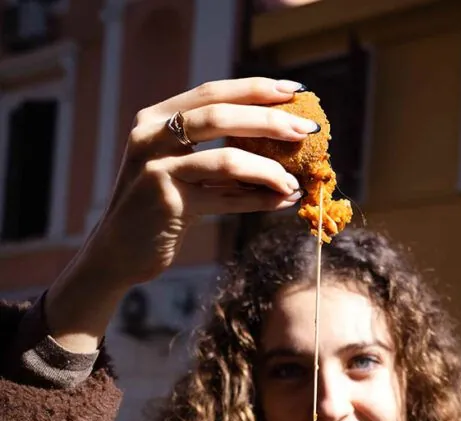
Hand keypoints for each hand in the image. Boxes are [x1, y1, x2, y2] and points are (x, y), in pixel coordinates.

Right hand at [45, 77, 318, 348]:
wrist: (118, 253)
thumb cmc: (158, 212)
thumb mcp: (181, 173)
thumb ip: (214, 156)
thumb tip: (277, 149)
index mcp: (155, 118)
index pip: (212, 92)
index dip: (255, 88)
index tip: (293, 92)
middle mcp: (151, 136)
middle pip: (221, 115)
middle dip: (270, 121)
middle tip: (305, 131)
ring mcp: (157, 167)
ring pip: (228, 159)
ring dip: (270, 170)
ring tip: (295, 181)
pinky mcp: (167, 202)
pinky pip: (226, 198)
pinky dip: (258, 200)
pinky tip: (282, 201)